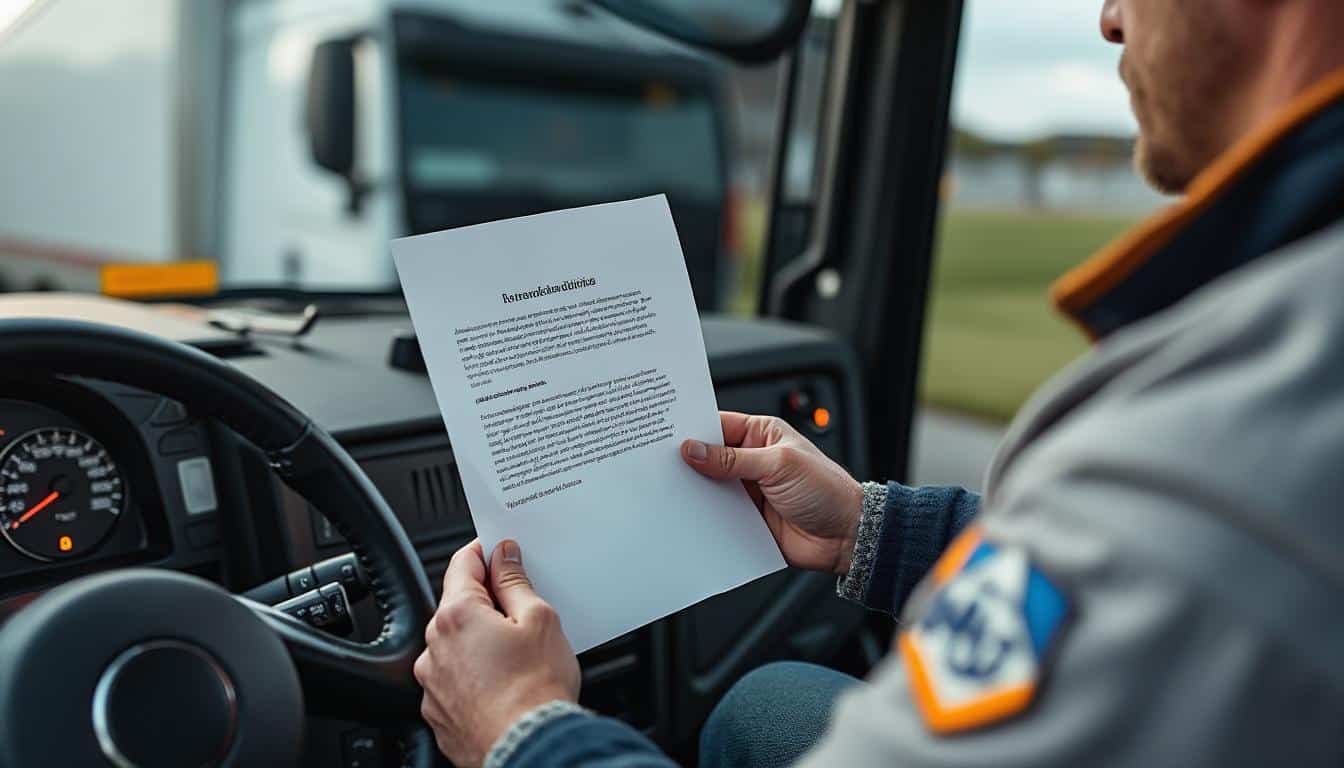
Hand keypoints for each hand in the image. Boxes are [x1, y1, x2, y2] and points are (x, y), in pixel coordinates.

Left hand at [414, 539, 579, 766]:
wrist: (527, 748)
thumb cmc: (536, 690)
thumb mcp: (539, 619)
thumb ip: (515, 581)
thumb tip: (504, 556)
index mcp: (456, 615)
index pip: (463, 563)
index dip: (486, 552)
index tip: (502, 551)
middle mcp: (434, 647)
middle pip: (459, 606)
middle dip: (488, 602)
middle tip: (524, 612)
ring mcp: (432, 683)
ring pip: (456, 645)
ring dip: (480, 641)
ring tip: (518, 657)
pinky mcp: (439, 712)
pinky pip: (455, 680)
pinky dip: (475, 675)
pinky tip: (505, 683)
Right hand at [682, 411, 863, 573]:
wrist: (846, 536)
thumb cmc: (827, 490)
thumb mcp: (779, 465)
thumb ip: (733, 459)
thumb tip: (694, 450)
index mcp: (762, 434)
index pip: (718, 425)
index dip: (692, 429)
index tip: (664, 433)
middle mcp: (752, 460)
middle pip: (709, 457)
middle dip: (686, 462)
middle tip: (658, 464)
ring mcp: (748, 490)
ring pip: (709, 488)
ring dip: (693, 491)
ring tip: (667, 492)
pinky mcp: (746, 518)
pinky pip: (717, 515)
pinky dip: (703, 517)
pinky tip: (687, 517)